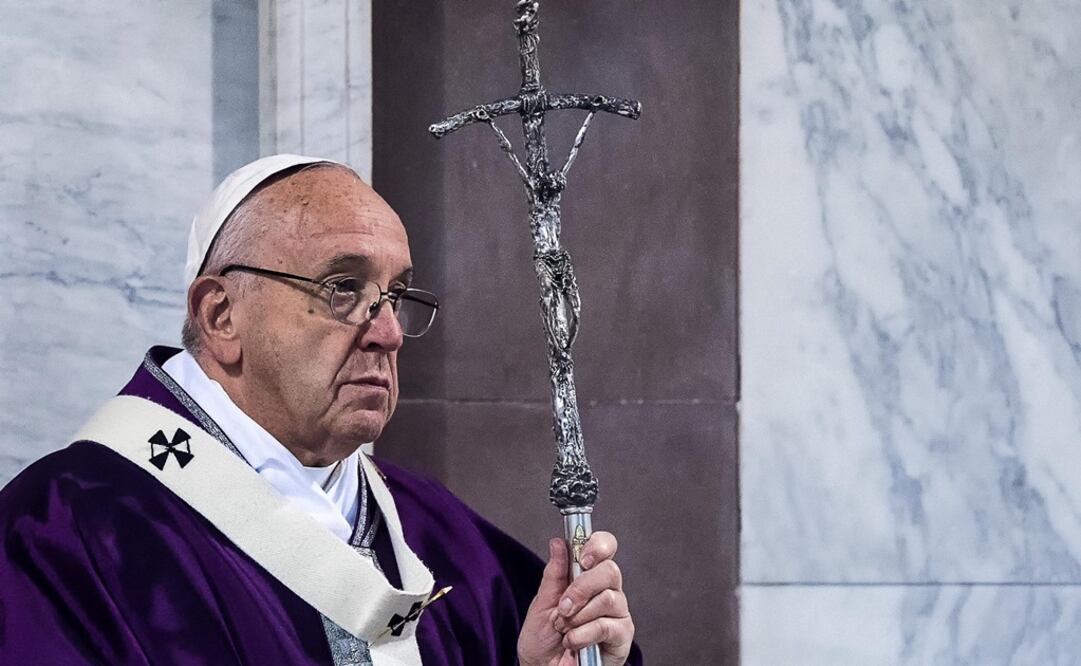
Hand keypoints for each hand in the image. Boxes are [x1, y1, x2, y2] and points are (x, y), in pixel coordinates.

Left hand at [517, 531, 633, 665]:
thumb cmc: (543, 641)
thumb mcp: (541, 604)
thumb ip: (553, 575)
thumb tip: (558, 543)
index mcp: (588, 577)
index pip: (605, 548)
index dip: (598, 545)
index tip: (582, 557)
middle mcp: (607, 591)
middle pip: (610, 571)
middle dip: (582, 587)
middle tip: (564, 606)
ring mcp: (617, 614)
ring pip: (609, 599)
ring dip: (579, 615)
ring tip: (564, 628)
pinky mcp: (622, 636)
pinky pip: (607, 626)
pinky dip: (584, 634)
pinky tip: (573, 642)